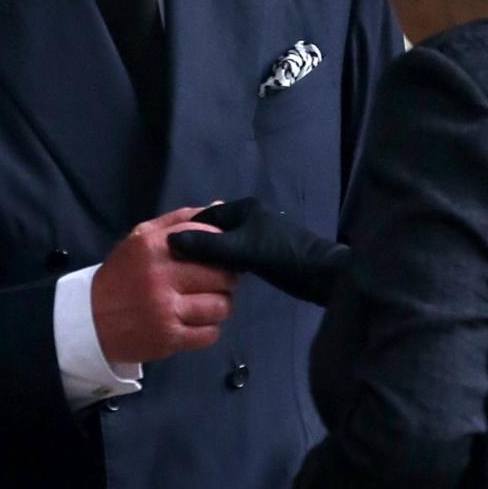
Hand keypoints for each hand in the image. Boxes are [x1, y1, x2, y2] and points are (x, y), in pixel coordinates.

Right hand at [92, 206, 236, 363]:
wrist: (88, 319)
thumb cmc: (122, 275)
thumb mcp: (141, 238)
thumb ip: (180, 220)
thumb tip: (220, 206)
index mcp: (154, 246)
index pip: (210, 237)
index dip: (223, 247)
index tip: (220, 255)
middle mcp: (160, 276)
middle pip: (222, 275)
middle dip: (225, 279)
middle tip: (213, 282)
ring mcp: (165, 310)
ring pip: (221, 306)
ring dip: (218, 306)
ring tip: (202, 303)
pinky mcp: (168, 338)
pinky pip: (210, 334)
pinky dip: (207, 329)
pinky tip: (192, 323)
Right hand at [168, 198, 349, 305]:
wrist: (321, 275)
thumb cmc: (282, 256)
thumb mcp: (240, 250)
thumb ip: (207, 245)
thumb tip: (171, 241)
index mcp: (245, 208)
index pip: (205, 216)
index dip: (186, 233)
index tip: (166, 251)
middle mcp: (250, 218)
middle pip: (214, 231)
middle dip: (198, 247)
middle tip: (176, 267)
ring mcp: (258, 237)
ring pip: (224, 246)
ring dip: (211, 259)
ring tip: (190, 276)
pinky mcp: (263, 255)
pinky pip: (235, 258)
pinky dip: (224, 267)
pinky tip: (213, 281)